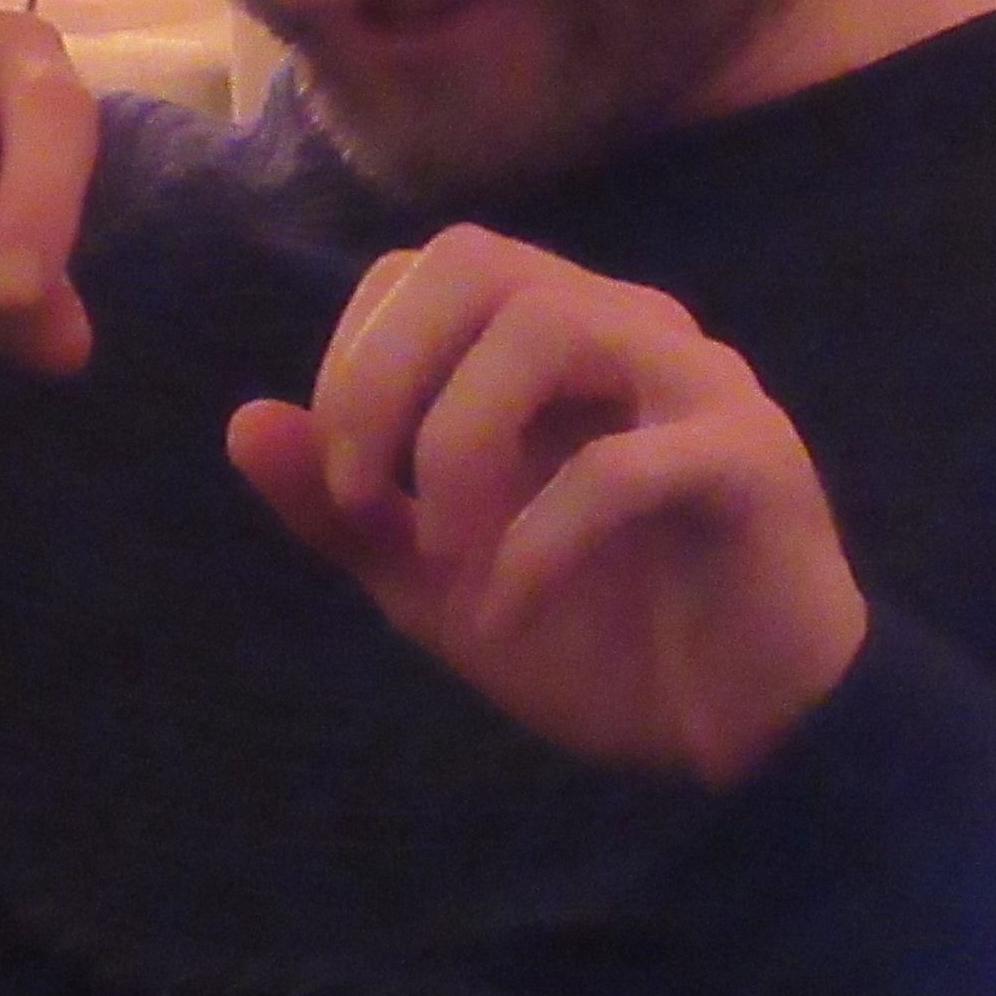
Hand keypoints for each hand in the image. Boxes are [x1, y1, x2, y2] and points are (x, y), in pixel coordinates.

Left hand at [225, 229, 868, 788]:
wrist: (750, 734)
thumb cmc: (604, 636)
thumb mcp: (438, 580)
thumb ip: (345, 508)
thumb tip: (243, 422)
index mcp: (559, 341)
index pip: (430, 266)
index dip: (358, 357)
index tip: (344, 483)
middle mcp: (631, 332)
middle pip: (479, 261)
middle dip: (384, 374)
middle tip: (363, 495)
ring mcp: (701, 387)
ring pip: (552, 324)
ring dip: (460, 438)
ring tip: (442, 550)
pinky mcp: (752, 466)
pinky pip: (626, 464)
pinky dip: (536, 540)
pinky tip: (507, 612)